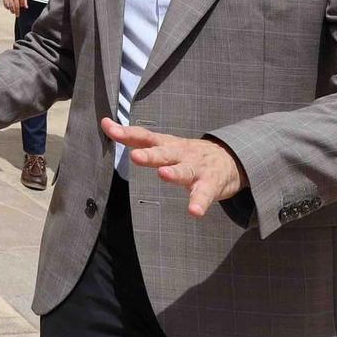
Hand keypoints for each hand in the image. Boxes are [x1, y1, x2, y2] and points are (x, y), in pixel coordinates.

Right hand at [0, 0, 27, 15]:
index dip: (18, 11)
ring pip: (9, 5)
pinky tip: (7, 7)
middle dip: (14, 11)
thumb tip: (25, 7)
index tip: (18, 15)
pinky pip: (4, 2)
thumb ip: (24, 0)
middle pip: (13, 6)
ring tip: (12, 11)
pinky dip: (6, 6)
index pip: (18, 6)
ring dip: (10, 9)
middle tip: (15, 14)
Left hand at [100, 119, 247, 217]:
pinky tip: (194, 211)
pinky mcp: (211, 184)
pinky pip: (204, 194)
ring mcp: (196, 169)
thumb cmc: (189, 153)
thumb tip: (106, 124)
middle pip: (163, 153)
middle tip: (136, 156)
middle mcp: (180, 154)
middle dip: (150, 154)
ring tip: (164, 175)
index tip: (108, 127)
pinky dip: (199, 203)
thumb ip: (136, 138)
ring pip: (184, 171)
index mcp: (167, 144)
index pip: (144, 136)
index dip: (126, 133)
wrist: (231, 158)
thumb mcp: (164, 144)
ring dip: (175, 173)